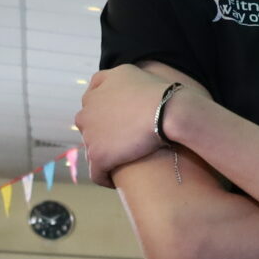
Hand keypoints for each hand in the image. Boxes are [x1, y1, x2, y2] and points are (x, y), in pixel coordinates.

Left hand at [77, 64, 206, 185]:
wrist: (169, 112)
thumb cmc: (166, 96)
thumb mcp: (138, 75)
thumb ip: (124, 83)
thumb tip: (128, 96)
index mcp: (102, 84)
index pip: (94, 97)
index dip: (107, 111)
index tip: (122, 123)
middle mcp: (89, 106)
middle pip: (88, 123)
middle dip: (103, 132)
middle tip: (126, 142)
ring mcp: (91, 132)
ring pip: (93, 147)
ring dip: (106, 154)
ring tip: (125, 163)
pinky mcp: (99, 155)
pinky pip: (96, 173)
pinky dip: (106, 178)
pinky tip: (118, 182)